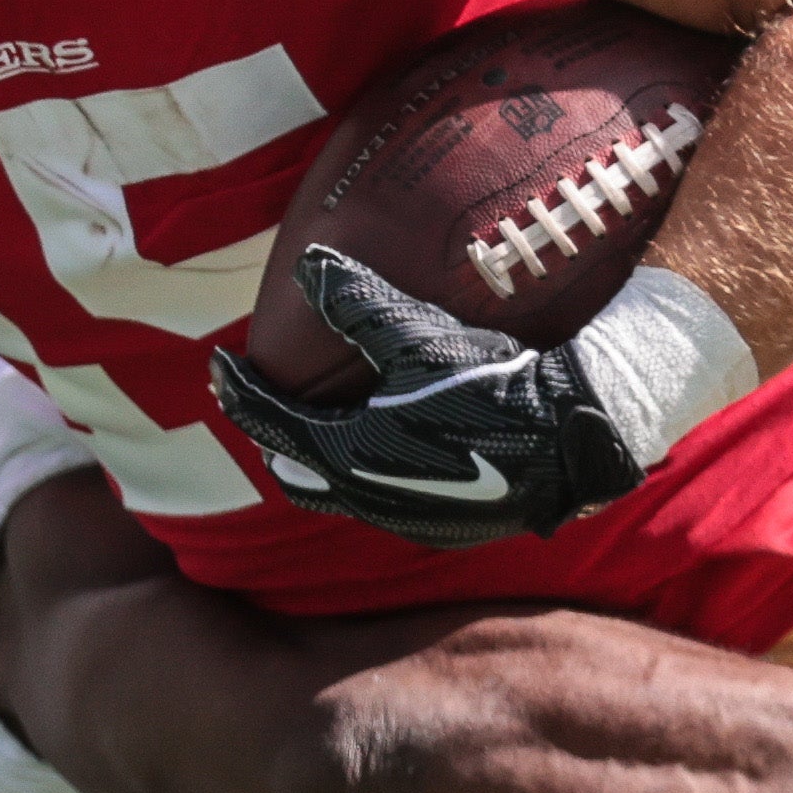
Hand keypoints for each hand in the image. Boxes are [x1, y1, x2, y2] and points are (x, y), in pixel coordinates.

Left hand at [211, 247, 639, 548]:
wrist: (572, 439)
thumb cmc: (492, 384)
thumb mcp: (417, 335)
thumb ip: (356, 302)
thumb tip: (308, 265)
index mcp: (346, 455)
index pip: (269, 422)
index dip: (239, 390)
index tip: (220, 362)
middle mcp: (366, 499)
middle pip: (293, 470)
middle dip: (273, 433)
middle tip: (264, 394)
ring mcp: (405, 520)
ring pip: (336, 492)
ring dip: (319, 456)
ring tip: (320, 417)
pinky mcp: (442, 527)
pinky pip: (380, 502)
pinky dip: (363, 471)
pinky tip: (385, 442)